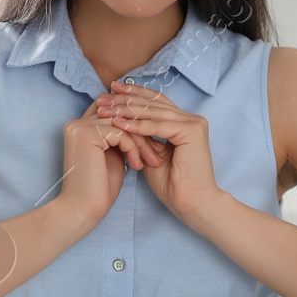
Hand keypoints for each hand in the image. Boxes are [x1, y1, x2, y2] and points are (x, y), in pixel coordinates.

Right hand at [57, 99, 164, 227]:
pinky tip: (137, 166)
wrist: (83, 210)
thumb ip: (121, 138)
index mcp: (81, 126)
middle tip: (159, 149)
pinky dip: (133, 149)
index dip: (135, 123)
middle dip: (143, 131)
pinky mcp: (86, 135)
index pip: (114, 111)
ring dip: (142, 142)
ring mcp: (79, 127)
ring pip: (123, 123)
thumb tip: (142, 124)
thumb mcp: (114, 156)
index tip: (155, 138)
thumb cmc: (99, 188)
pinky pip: (121, 134)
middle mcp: (77, 123)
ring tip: (153, 160)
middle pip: (120, 115)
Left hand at [96, 82, 223, 224]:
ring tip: (105, 110)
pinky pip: (159, 126)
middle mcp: (191, 119)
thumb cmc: (172, 185)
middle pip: (153, 103)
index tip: (109, 92)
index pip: (155, 101)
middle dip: (125, 99)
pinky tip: (119, 123)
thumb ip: (141, 136)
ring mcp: (194, 123)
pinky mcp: (192, 131)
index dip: (132, 94)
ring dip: (127, 110)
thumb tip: (120, 120)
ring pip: (154, 112)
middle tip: (102, 98)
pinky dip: (138, 125)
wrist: (191, 204)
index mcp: (184, 122)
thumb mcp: (149, 154)